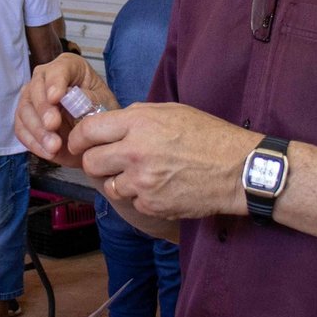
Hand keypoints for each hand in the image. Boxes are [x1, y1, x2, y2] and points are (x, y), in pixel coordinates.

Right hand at [13, 53, 118, 168]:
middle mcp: (45, 78)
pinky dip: (33, 143)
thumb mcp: (104, 104)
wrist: (95, 136)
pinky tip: (48, 152)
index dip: (55, 83)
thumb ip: (89, 99)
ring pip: (24, 110)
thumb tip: (71, 99)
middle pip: (35, 89)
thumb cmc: (101, 113)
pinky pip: (21, 130)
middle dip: (43, 109)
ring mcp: (32, 98)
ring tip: (54, 146)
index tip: (56, 98)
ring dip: (38, 130)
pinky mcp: (25, 119)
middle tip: (53, 125)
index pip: (57, 70)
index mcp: (68, 67)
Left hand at [70, 102, 259, 220]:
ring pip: (110, 186)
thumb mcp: (171, 111)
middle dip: (96, 162)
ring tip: (143, 174)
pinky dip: (141, 197)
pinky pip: (133, 202)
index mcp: (138, 123)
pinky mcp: (152, 205)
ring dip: (120, 181)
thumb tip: (111, 123)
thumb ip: (136, 116)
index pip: (88, 131)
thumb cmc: (209, 136)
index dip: (78, 139)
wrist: (238, 169)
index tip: (79, 143)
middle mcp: (135, 152)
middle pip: (91, 163)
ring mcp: (142, 182)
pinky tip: (160, 187)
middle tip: (109, 161)